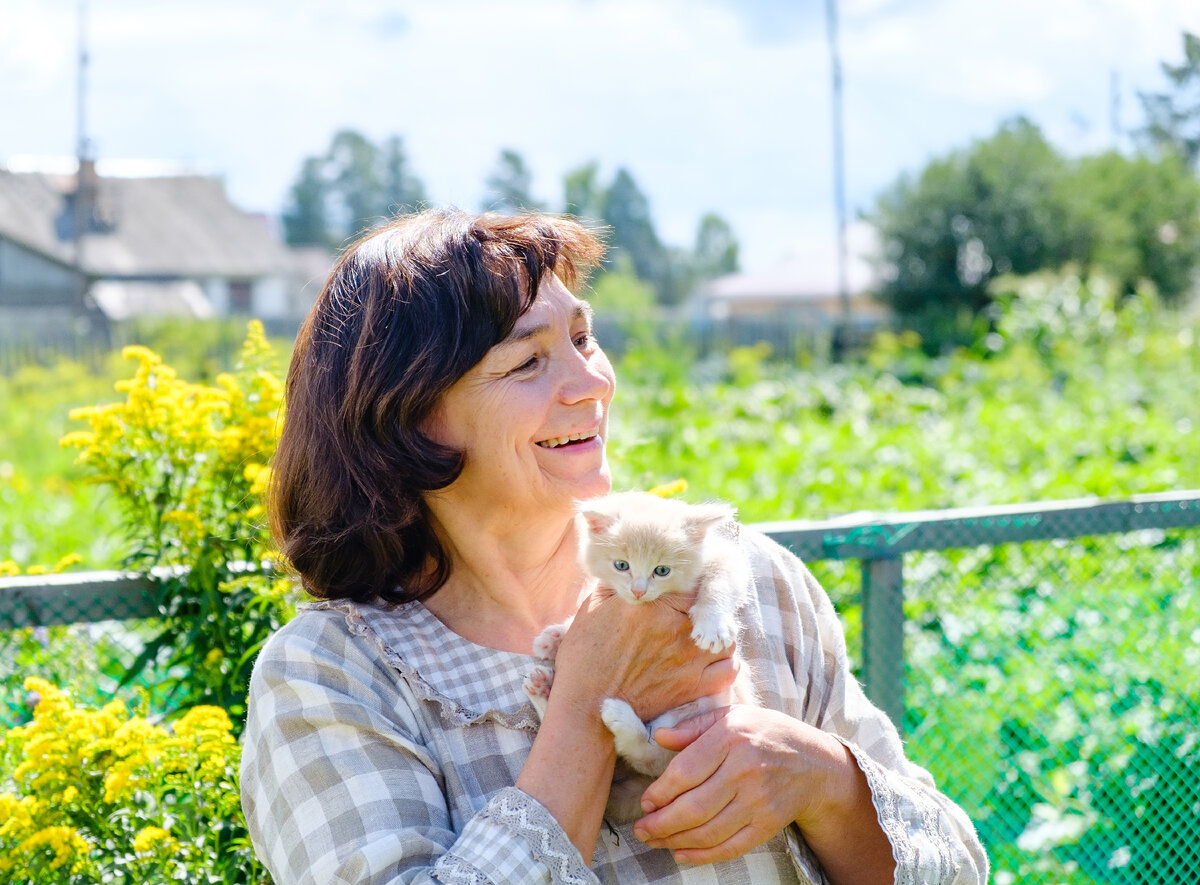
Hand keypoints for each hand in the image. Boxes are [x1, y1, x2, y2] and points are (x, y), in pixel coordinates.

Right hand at [551, 591, 735, 722]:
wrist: (586, 705)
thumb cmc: (584, 655)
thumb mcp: (593, 606)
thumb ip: (617, 583)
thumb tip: (631, 570)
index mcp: (652, 603)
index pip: (689, 581)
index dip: (685, 586)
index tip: (679, 593)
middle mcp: (675, 627)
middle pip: (709, 607)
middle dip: (703, 609)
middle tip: (691, 616)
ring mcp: (688, 657)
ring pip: (725, 636)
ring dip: (718, 634)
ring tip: (704, 637)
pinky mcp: (693, 686)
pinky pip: (729, 669)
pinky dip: (726, 661)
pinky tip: (711, 660)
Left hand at [632, 705, 851, 864]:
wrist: (816, 763)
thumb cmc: (766, 733)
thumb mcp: (732, 715)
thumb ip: (693, 726)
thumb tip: (659, 737)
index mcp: (731, 737)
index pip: (685, 770)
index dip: (660, 791)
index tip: (645, 802)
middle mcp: (745, 769)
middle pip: (694, 806)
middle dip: (661, 823)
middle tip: (641, 829)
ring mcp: (759, 800)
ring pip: (709, 831)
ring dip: (675, 841)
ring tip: (655, 841)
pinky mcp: (768, 824)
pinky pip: (730, 846)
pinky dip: (702, 855)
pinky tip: (681, 853)